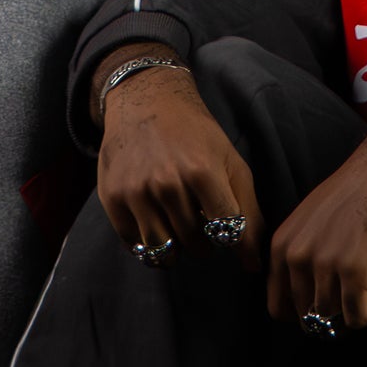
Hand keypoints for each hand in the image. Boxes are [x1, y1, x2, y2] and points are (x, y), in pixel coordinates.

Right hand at [94, 51, 264, 263]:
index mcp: (202, 172)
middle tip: (199, 220)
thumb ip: (248, 212)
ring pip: (165, 251)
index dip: (231, 238)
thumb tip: (253, 265)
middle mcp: (167, 184)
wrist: (146, 101)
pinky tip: (154, 217)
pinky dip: (148, 241)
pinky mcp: (114, 199)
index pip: (227, 233)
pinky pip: (136, 245)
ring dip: (176, 246)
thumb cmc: (197, 136)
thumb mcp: (231, 162)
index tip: (225, 230)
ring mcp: (137, 192)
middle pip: (196, 245)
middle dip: (203, 241)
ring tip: (178, 223)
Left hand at [266, 110, 366, 328]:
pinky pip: (360, 318)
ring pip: (335, 321)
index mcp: (282, 245)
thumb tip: (310, 309)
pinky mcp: (353, 270)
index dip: (310, 311)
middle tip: (359, 277)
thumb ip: (304, 257)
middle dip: (339, 310)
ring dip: (360, 305)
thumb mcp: (315, 221)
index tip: (334, 293)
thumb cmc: (362, 192)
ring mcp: (323, 263)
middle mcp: (295, 255)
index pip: (279, 309)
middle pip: (311, 319)